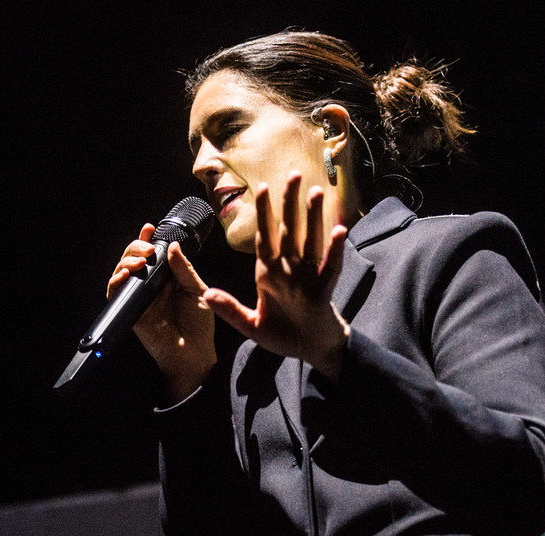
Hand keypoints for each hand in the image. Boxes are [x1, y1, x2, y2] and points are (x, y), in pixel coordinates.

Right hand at [108, 224, 216, 402]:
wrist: (195, 353)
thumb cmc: (199, 325)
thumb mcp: (198, 291)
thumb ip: (184, 269)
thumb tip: (172, 246)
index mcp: (167, 279)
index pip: (153, 255)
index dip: (146, 240)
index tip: (149, 228)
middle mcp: (151, 286)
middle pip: (133, 258)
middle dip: (136, 247)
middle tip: (148, 249)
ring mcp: (139, 298)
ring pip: (121, 272)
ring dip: (126, 261)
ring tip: (140, 261)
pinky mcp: (130, 311)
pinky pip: (116, 293)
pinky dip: (117, 281)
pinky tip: (127, 274)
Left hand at [204, 171, 349, 381]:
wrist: (312, 353)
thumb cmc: (285, 336)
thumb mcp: (251, 326)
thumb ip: (230, 310)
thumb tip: (206, 294)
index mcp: (270, 273)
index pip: (266, 236)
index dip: (265, 213)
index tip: (263, 188)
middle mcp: (290, 270)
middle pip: (289, 230)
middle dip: (290, 203)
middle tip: (294, 174)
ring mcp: (308, 278)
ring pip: (310, 241)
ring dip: (313, 218)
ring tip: (315, 194)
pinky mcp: (322, 291)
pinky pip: (329, 268)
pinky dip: (334, 250)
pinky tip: (338, 232)